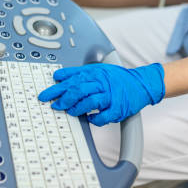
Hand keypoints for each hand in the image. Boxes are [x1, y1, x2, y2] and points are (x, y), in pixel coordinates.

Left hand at [37, 63, 164, 125]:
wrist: (141, 84)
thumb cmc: (117, 78)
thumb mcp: (97, 69)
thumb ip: (78, 73)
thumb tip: (58, 76)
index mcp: (95, 73)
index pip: (72, 79)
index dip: (57, 88)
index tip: (46, 94)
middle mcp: (102, 83)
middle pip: (78, 89)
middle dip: (64, 98)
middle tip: (55, 105)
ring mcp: (110, 96)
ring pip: (90, 101)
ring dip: (77, 108)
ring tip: (70, 112)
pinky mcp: (118, 108)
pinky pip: (104, 116)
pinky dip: (95, 119)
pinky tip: (89, 118)